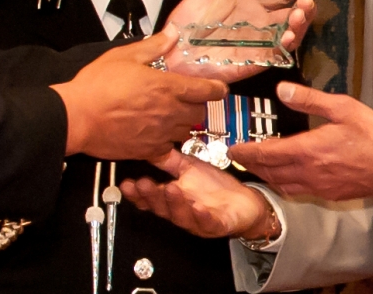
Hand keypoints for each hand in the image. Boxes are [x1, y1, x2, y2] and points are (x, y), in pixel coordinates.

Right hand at [52, 31, 224, 159]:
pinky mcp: (148, 151)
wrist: (77, 117)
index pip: (205, 90)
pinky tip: (161, 139)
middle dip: (198, 105)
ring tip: (171, 116)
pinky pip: (170, 152)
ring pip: (187, 132)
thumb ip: (153, 46)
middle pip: (199, 113)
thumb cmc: (97, 86)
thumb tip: (172, 34)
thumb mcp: (125, 56)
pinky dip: (169, 146)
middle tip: (188, 99)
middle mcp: (168, 112)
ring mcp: (160, 134)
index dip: (216, 88)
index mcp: (166, 87)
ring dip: (184, 124)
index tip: (219, 88)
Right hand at [120, 149, 271, 238]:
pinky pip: (209, 223)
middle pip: (163, 208)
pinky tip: (198, 207)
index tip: (128, 184)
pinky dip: (202, 217)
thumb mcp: (190, 169)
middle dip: (152, 197)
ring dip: (174, 204)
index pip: (151, 198)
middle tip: (143, 184)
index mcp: (174, 199)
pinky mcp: (218, 224)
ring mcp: (199, 220)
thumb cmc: (216, 188)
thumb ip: (170, 162)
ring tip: (169, 189)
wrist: (245, 203)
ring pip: (182, 217)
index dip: (138, 193)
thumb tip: (151, 147)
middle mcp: (183, 212)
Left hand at [164, 0, 324, 79]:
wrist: (172, 50)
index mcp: (251, 4)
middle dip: (304, 6)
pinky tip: (288, 35)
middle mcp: (260, 23)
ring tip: (300, 13)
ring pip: (289, 33)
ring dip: (299, 24)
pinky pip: (275, 54)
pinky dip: (285, 45)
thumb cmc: (187, 24)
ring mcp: (259, 42)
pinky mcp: (254, 61)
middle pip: (291, 13)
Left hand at [228, 82, 372, 199]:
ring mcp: (318, 187)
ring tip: (255, 166)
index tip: (233, 148)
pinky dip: (283, 184)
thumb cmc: (372, 135)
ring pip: (282, 184)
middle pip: (270, 171)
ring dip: (265, 176)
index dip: (247, 151)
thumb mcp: (342, 107)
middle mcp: (309, 172)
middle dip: (251, 164)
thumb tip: (282, 90)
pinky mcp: (329, 194)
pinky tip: (283, 177)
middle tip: (237, 157)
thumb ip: (309, 99)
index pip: (268, 153)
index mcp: (309, 150)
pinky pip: (297, 191)